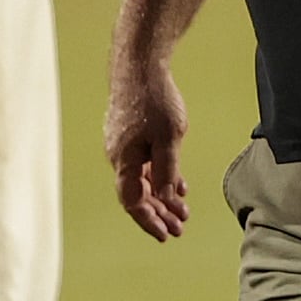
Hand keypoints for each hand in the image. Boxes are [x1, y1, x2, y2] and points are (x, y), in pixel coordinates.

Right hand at [105, 62, 190, 240]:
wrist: (139, 65)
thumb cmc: (153, 99)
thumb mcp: (169, 138)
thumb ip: (167, 170)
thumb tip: (164, 199)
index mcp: (124, 160)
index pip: (132, 201)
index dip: (148, 221)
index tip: (165, 235)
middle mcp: (119, 156)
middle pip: (137, 194)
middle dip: (158, 213)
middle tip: (179, 229)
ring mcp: (123, 144)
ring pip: (142, 179)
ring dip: (161, 196)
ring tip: (181, 211)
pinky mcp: (129, 134)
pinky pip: (143, 164)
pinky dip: (159, 176)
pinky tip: (177, 184)